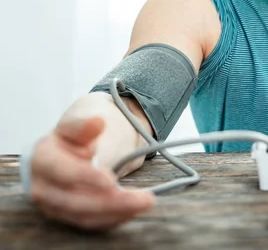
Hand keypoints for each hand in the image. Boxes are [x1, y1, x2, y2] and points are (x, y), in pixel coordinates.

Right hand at [29, 116, 154, 230]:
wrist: (73, 148)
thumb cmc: (76, 136)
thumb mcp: (78, 125)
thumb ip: (83, 125)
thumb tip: (96, 122)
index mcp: (42, 159)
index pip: (62, 171)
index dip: (86, 177)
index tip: (111, 179)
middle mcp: (43, 186)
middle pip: (75, 201)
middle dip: (111, 201)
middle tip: (144, 197)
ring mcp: (54, 204)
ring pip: (85, 216)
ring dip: (117, 212)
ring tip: (146, 202)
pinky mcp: (68, 215)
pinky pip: (92, 223)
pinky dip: (114, 218)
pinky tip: (134, 209)